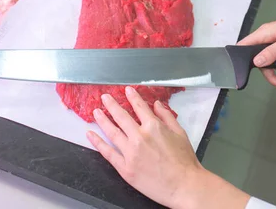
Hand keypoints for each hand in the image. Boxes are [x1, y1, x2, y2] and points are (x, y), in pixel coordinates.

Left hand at [87, 87, 249, 208]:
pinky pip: (108, 153)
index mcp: (154, 127)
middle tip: (105, 97)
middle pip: (122, 117)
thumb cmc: (184, 161)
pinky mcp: (125, 168)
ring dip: (102, 120)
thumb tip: (157, 105)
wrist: (183, 185)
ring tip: (96, 112)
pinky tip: (91, 135)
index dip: (132, 97)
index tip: (126, 90)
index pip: (140, 107)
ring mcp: (130, 153)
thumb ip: (167, 117)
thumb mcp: (180, 133)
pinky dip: (98, 143)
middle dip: (112, 105)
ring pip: (112, 132)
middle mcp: (140, 137)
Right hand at [238, 12, 275, 90]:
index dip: (241, 58)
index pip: (244, 45)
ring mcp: (275, 45)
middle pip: (261, 62)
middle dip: (275, 73)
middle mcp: (267, 39)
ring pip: (275, 64)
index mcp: (265, 33)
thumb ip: (273, 51)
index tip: (245, 73)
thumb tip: (257, 62)